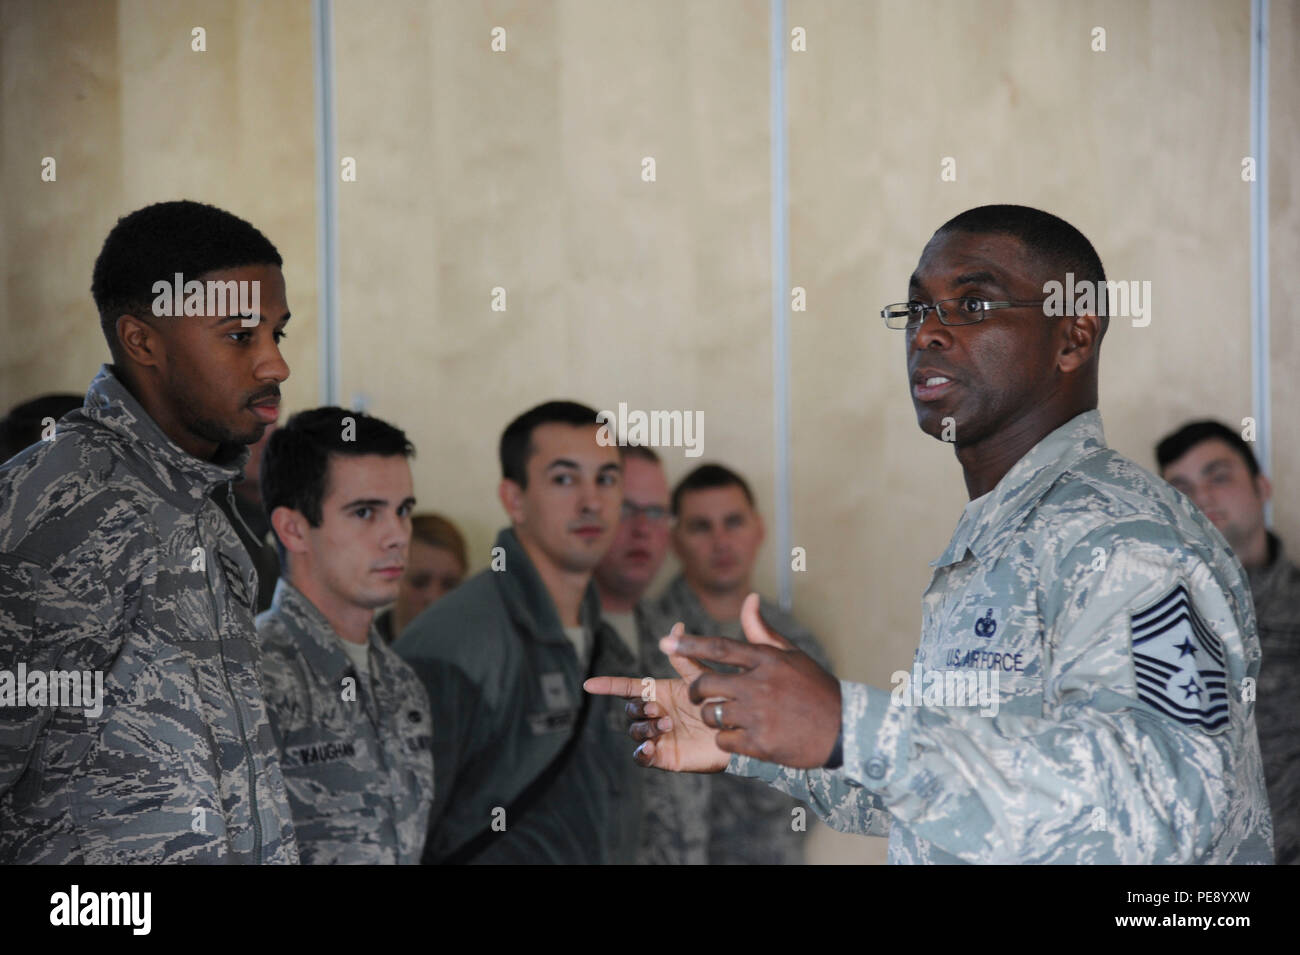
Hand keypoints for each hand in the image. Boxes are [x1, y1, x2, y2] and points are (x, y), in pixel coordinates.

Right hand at [584, 623, 729, 773]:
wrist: (739, 733)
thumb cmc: (721, 701)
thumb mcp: (702, 678)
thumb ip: (685, 657)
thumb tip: (676, 627)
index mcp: (659, 692)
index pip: (627, 687)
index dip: (608, 685)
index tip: (589, 684)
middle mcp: (656, 713)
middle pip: (630, 709)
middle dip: (639, 708)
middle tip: (658, 709)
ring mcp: (658, 736)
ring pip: (635, 731)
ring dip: (646, 727)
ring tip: (668, 725)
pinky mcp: (665, 756)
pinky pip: (641, 757)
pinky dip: (641, 753)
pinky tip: (651, 747)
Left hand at [664, 593, 841, 768]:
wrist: (845, 730)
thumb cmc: (815, 689)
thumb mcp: (792, 656)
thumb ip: (762, 632)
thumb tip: (748, 598)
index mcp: (766, 660)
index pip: (719, 648)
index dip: (689, 644)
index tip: (664, 643)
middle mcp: (760, 685)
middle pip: (706, 683)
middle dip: (695, 691)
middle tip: (697, 695)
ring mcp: (759, 715)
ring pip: (712, 714)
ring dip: (712, 716)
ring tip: (725, 717)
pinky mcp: (760, 743)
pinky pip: (724, 740)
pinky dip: (726, 739)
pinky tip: (740, 737)